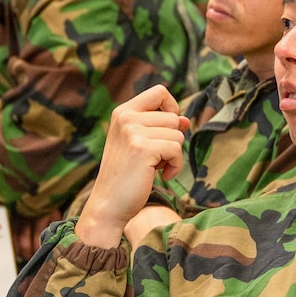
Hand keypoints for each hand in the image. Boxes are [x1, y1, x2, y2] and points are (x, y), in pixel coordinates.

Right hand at [74, 85, 190, 248]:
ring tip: (155, 168)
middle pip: (172, 117)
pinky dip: (175, 166)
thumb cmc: (126, 176)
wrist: (109, 205)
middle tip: (154, 159)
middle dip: (171, 140)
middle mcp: (126, 117)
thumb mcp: (139, 144)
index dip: (172, 107)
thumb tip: (186, 120)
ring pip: (177, 134)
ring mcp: (132, 131)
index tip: (168, 128)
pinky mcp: (142, 148)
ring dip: (173, 156)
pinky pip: (176, 149)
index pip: (159, 91)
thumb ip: (160, 128)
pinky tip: (160, 176)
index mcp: (122, 112)